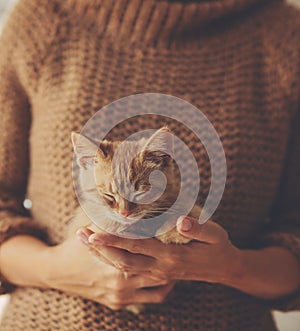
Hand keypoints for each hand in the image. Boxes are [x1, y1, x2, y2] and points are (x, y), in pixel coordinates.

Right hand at [43, 232, 174, 309]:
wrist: (57, 272)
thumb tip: (126, 207)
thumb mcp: (90, 229)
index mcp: (115, 262)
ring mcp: (120, 296)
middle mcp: (120, 283)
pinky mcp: (118, 304)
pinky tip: (166, 278)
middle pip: (157, 272)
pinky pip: (149, 300)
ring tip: (179, 263)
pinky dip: (160, 289)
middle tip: (184, 249)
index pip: (146, 250)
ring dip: (170, 277)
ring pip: (158, 289)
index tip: (176, 232)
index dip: (162, 241)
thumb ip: (108, 220)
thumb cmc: (75, 248)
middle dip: (172, 262)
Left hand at [82, 217, 240, 284]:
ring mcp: (158, 274)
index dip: (116, 239)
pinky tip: (103, 252)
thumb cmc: (218, 247)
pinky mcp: (157, 275)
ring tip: (85, 242)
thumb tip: (180, 221)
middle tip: (80, 236)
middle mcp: (160, 268)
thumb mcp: (215, 235)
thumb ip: (198, 229)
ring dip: (103, 256)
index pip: (138, 246)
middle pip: (124, 261)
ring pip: (124, 268)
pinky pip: (130, 271)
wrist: (223, 268)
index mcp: (172, 255)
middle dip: (101, 249)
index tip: (95, 232)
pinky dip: (114, 261)